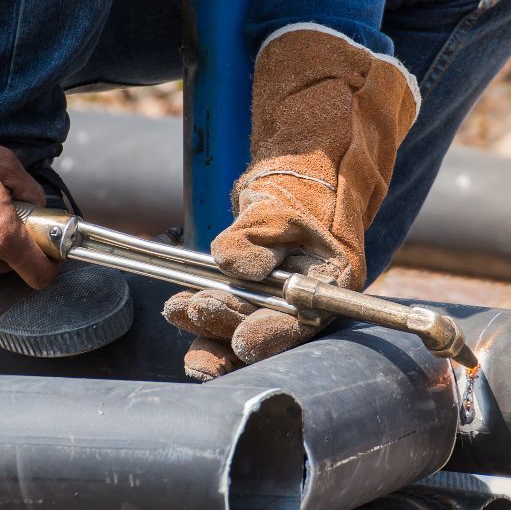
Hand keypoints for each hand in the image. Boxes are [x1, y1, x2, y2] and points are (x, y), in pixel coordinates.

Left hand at [163, 25, 418, 379]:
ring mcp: (285, 298)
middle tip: (192, 309)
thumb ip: (257, 233)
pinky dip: (208, 316)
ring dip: (211, 324)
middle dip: (228, 323)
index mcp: (334, 277)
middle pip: (269, 326)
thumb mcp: (282, 200)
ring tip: (177, 310)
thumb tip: (234, 263)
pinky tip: (181, 313)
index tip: (242, 342)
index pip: (304, 317)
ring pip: (247, 324)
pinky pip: (234, 312)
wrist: (304, 167)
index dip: (272, 334)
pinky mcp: (260, 294)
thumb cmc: (304, 179)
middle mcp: (312, 297)